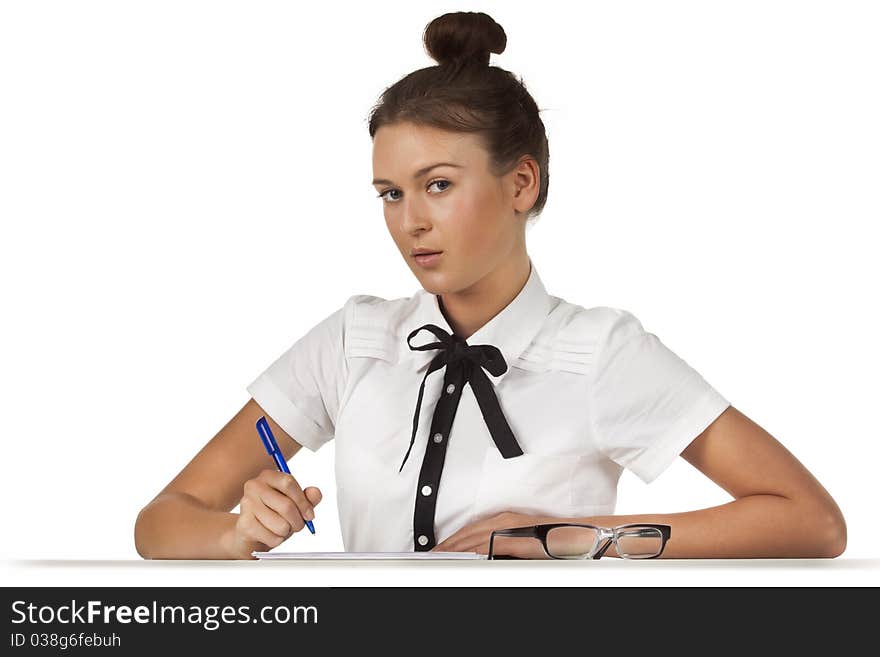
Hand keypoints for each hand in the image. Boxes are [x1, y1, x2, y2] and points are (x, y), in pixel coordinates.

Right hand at [227, 469, 321, 558]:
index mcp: (268, 476)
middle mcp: (254, 486)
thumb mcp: (294, 503)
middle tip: (298, 526)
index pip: (288, 483)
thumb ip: (308, 497)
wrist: (250, 530)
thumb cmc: (274, 513)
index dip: (303, 502)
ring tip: (282, 529)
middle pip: (286, 506)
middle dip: (298, 521)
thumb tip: (315, 493)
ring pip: (281, 525)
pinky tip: (271, 535)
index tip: (309, 515)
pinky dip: (277, 540)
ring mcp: (247, 504)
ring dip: (287, 532)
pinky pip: (271, 537)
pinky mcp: (244, 523)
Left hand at [429, 511, 561, 557]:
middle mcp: (504, 521)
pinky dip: (473, 552)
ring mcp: (509, 528)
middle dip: (448, 544)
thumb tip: (488, 557)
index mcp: (504, 520)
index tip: (439, 549)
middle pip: (468, 533)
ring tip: (439, 556)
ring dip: (454, 548)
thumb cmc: (554, 541)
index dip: (452, 540)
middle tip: (432, 554)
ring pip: (473, 538)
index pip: (471, 530)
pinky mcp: (516, 539)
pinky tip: (463, 558)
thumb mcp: (522, 543)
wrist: (577, 536)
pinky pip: (489, 546)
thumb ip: (504, 546)